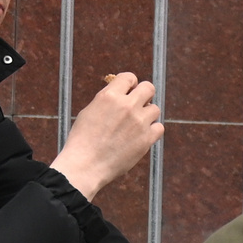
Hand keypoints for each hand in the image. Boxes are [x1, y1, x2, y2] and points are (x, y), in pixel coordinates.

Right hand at [51, 72, 162, 198]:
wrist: (85, 165)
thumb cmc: (83, 140)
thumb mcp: (90, 111)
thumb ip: (108, 100)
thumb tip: (121, 92)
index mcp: (109, 96)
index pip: (129, 77)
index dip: (130, 84)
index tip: (128, 91)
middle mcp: (126, 106)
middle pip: (148, 88)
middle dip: (144, 94)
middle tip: (138, 105)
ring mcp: (138, 122)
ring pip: (155, 109)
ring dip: (147, 114)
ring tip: (135, 125)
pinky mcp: (146, 138)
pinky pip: (159, 127)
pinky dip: (152, 131)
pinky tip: (141, 136)